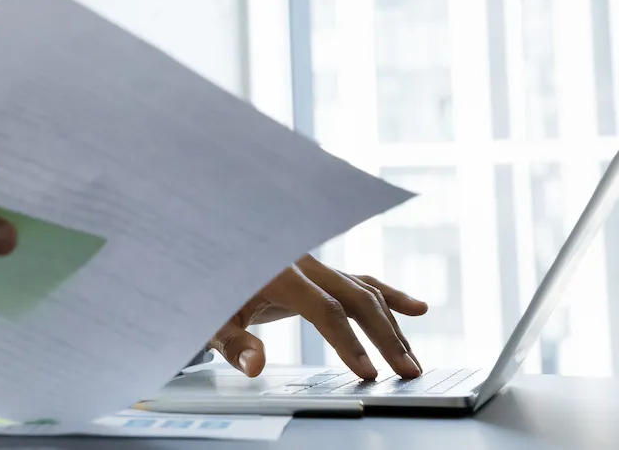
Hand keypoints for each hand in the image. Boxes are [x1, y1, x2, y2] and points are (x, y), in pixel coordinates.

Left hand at [210, 255, 428, 380]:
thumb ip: (234, 343)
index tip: (368, 373)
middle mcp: (302, 261)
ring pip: (363, 290)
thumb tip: (256, 367)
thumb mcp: (211, 318)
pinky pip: (359, 280)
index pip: (324, 309)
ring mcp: (313, 264)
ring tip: (412, 362)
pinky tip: (418, 309)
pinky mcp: (318, 272)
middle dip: (386, 336)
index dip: (348, 342)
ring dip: (391, 325)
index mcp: (278, 271)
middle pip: (356, 296)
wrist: (207, 252)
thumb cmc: (207, 288)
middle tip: (408, 373)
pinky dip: (388, 294)